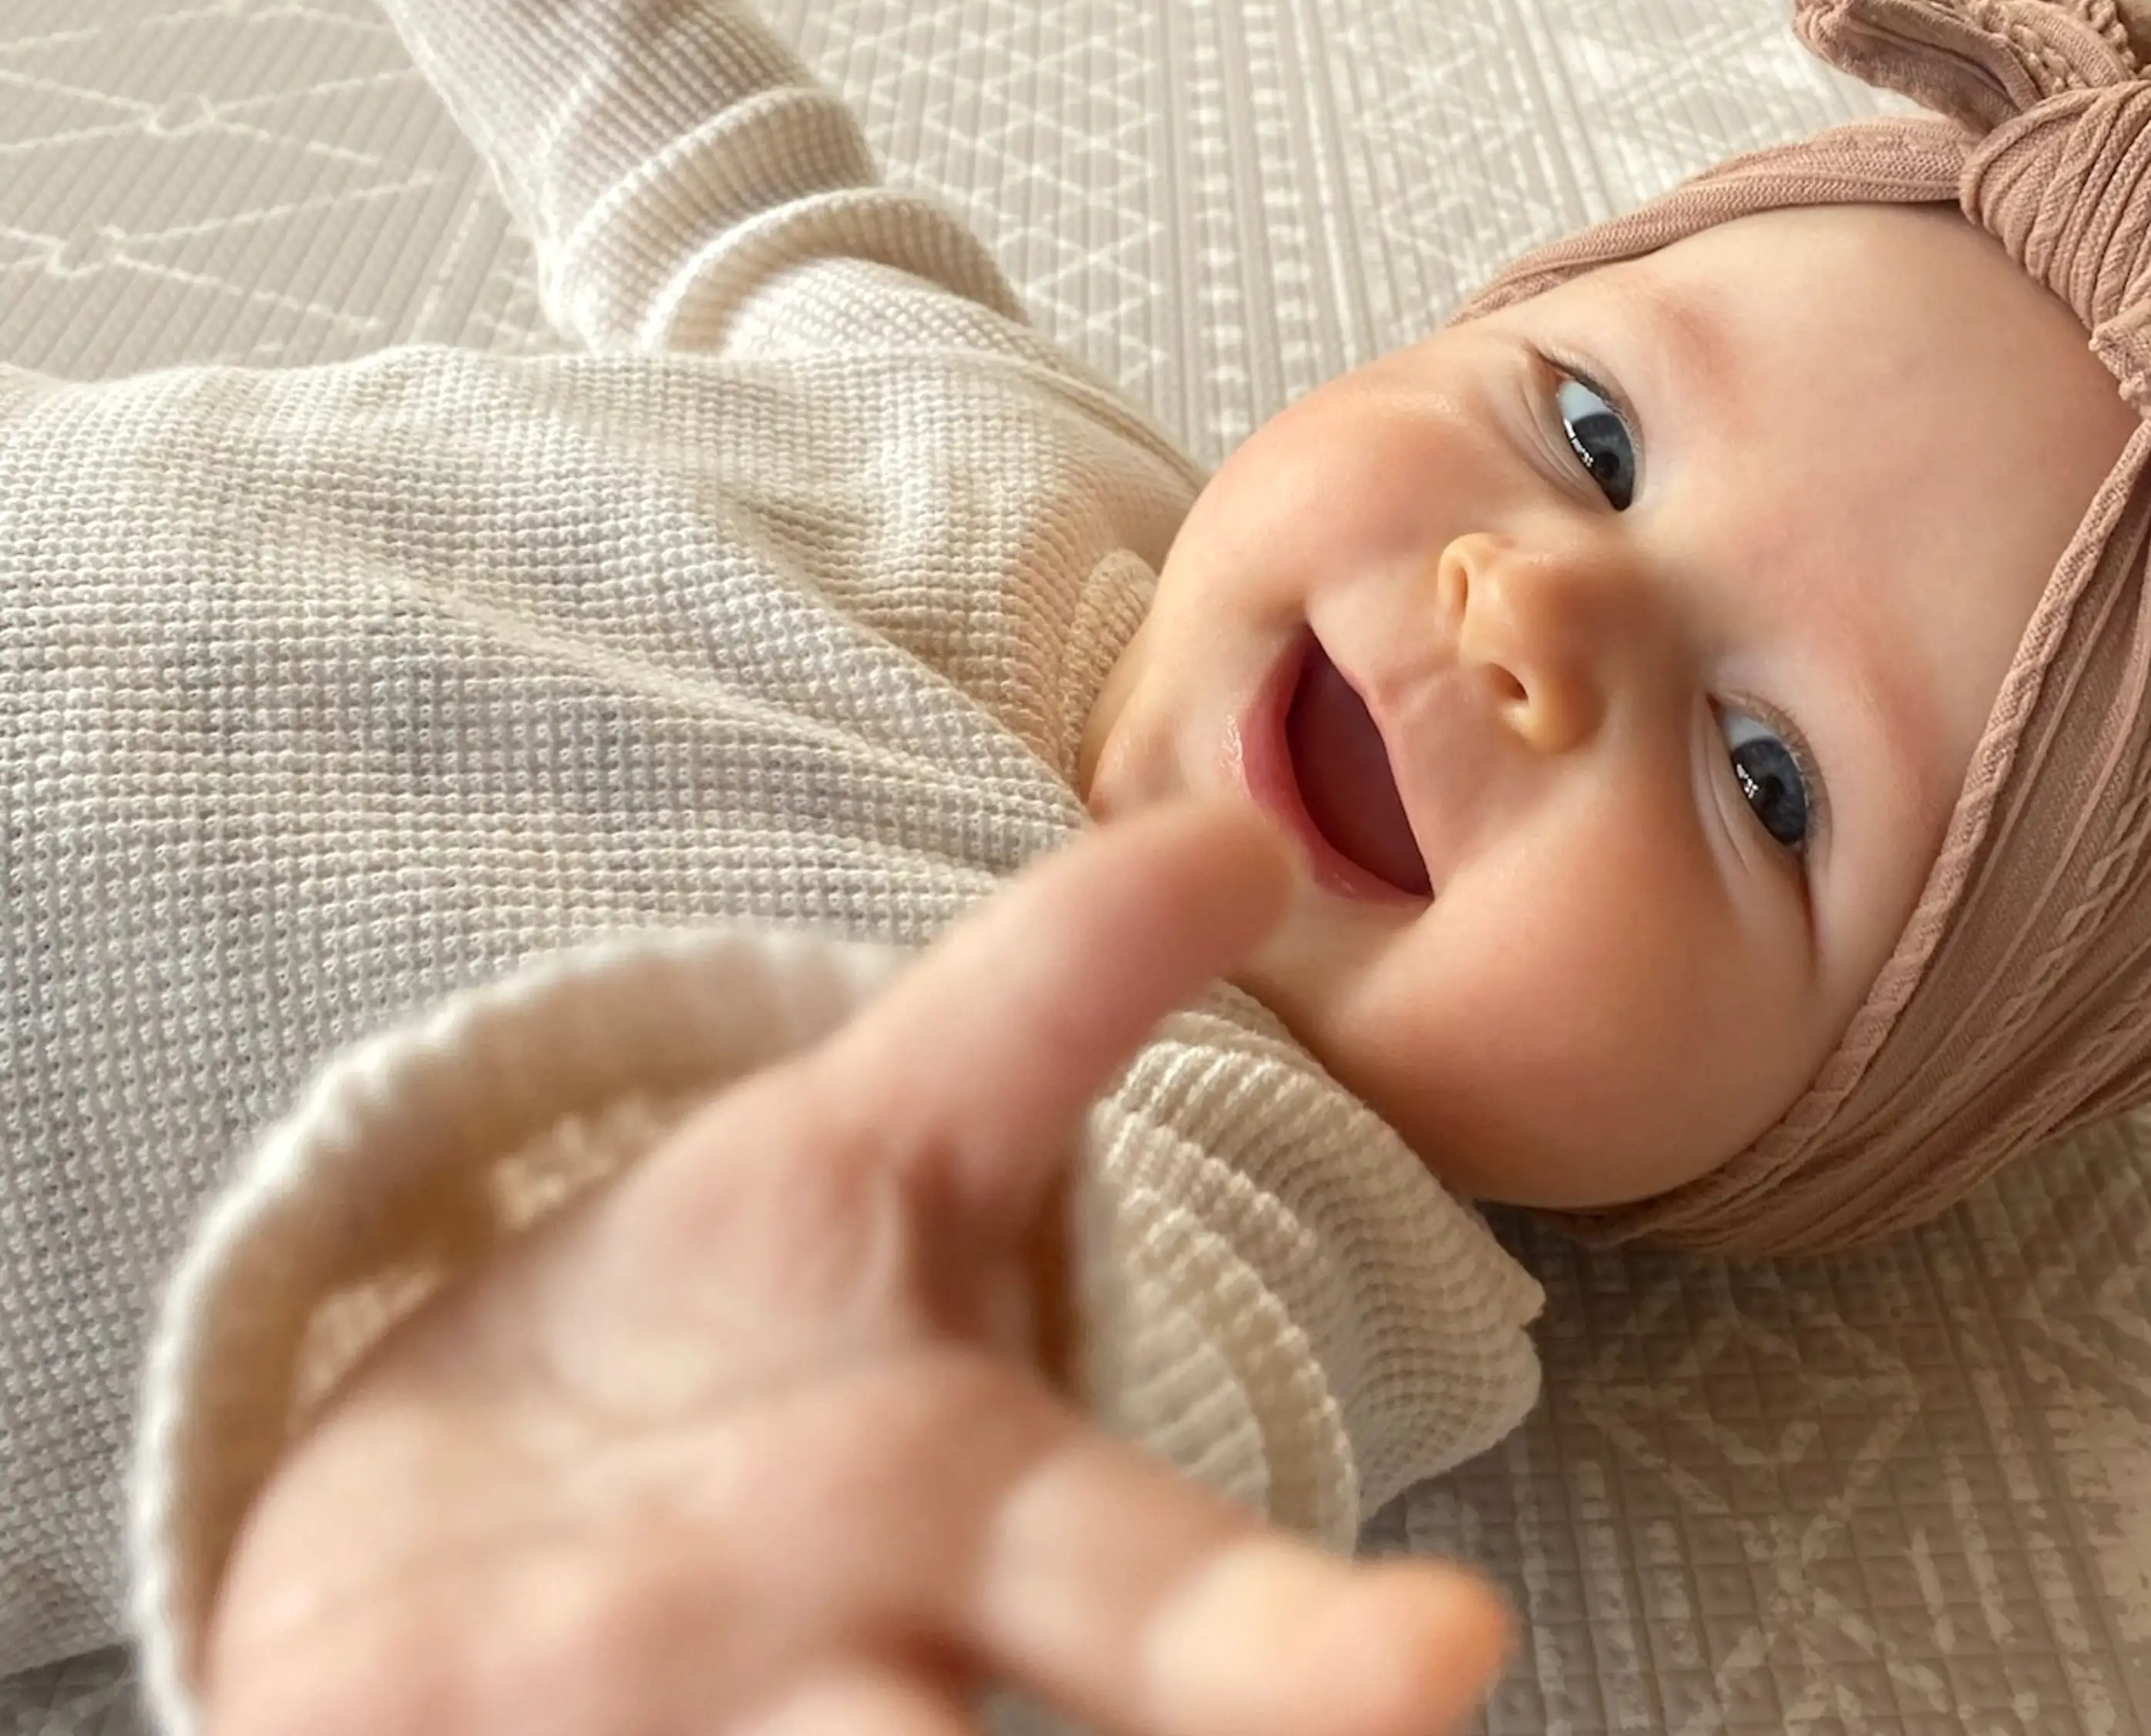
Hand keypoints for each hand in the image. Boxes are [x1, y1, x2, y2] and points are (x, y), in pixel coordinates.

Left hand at [199, 798, 1512, 1735]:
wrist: (465, 1525)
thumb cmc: (739, 1341)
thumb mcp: (887, 1134)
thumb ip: (1061, 985)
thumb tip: (1243, 836)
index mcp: (967, 1519)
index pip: (1169, 1596)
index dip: (1309, 1661)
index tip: (1450, 1658)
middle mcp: (823, 1677)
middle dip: (1011, 1732)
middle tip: (1129, 1697)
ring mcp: (605, 1729)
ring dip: (758, 1727)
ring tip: (754, 1667)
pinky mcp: (368, 1729)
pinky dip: (388, 1725)